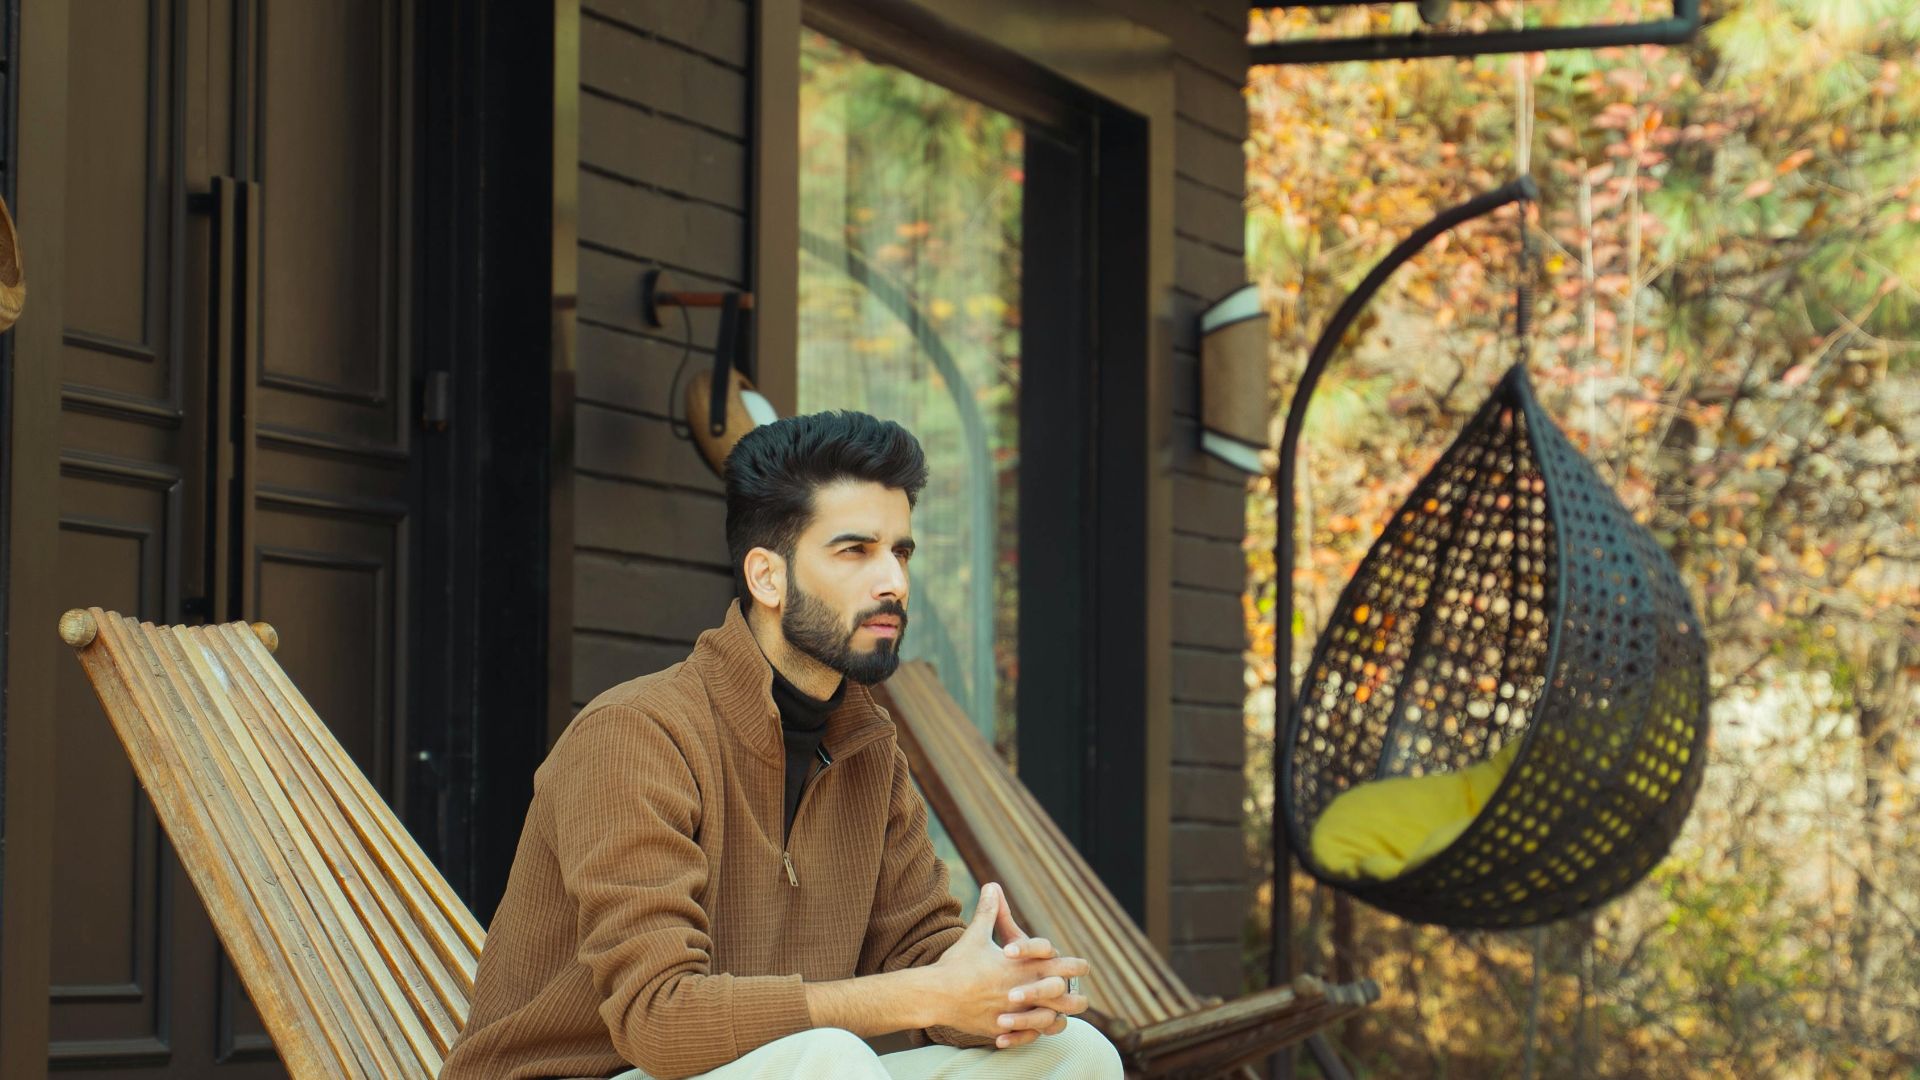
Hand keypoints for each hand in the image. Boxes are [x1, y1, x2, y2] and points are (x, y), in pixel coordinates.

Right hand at [925, 883, 1090, 1048]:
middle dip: (1074, 996)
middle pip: (1068, 999)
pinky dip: (1032, 1034)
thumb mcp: (976, 934)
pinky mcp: (1003, 1031)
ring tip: (1054, 1013)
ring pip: (1053, 1022)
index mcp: (1026, 967)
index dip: (1076, 966)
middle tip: (1072, 993)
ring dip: (1057, 1017)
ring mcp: (1016, 1015)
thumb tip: (992, 885)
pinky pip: (1028, 1038)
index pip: (1066, 967)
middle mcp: (1027, 992)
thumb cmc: (957, 964)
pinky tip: (1030, 1029)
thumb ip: (990, 912)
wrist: (936, 994)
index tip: (1078, 966)